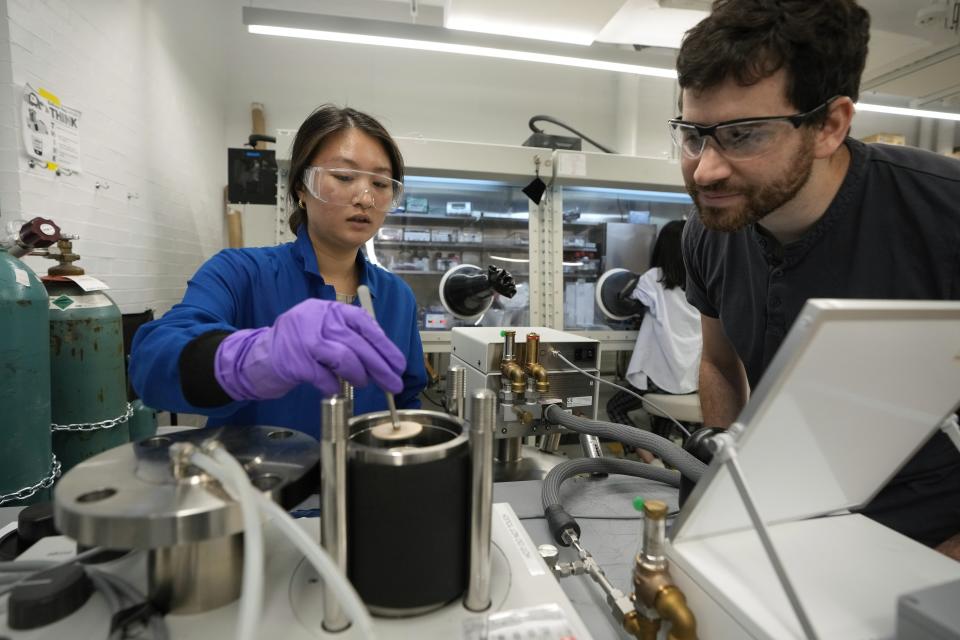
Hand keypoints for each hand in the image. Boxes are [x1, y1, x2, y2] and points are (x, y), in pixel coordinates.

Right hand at [215, 299, 405, 399]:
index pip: (364, 322)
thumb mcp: (322, 330)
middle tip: (394, 384)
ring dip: (360, 375)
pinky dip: (333, 386)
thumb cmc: (295, 347)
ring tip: (364, 384)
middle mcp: (316, 318)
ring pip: (345, 357)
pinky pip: (323, 376)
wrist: (254, 357)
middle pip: (358, 342)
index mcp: (328, 308)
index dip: (384, 344)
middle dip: (381, 366)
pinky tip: (336, 390)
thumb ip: (347, 335)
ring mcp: (303, 338)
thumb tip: (381, 354)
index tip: (398, 362)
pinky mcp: (293, 360)